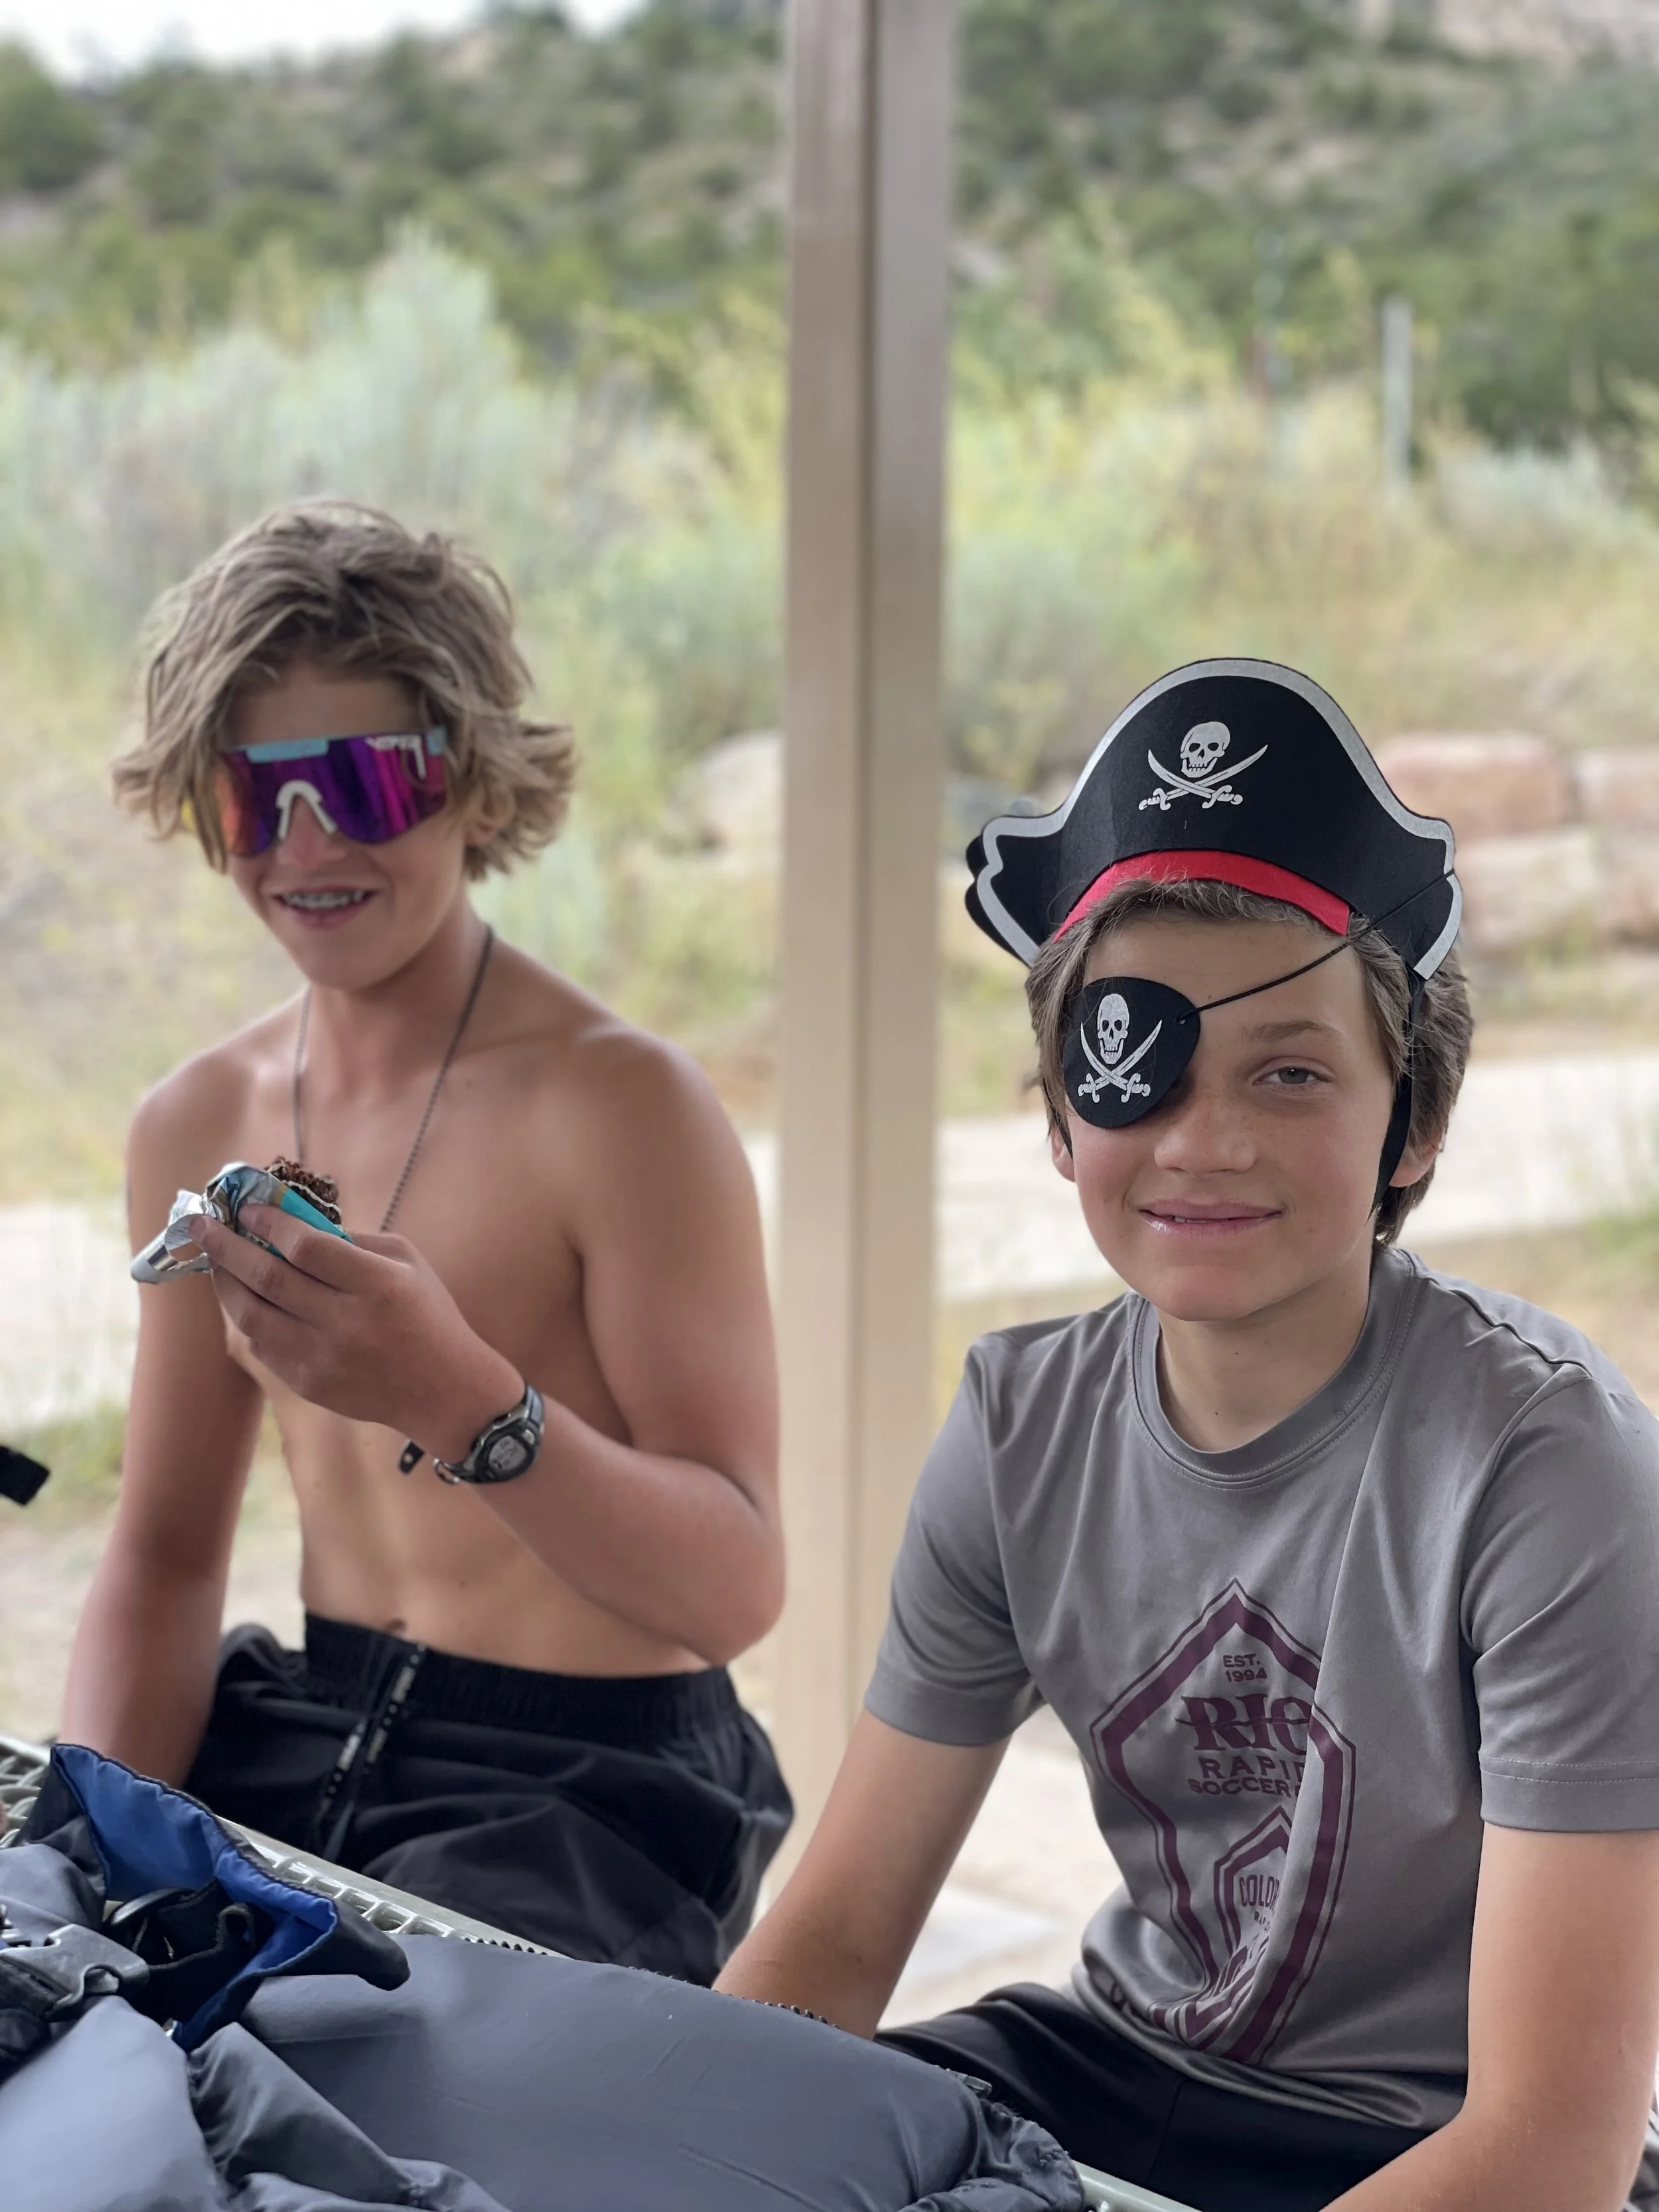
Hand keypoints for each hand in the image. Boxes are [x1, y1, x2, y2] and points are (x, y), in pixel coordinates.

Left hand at [188, 1203, 522, 1462]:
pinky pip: (261, 1346)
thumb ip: (352, 1239)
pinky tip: (246, 1298)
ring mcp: (323, 1359)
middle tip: (202, 1224)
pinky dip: (248, 1318)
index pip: (306, 1247)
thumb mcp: (407, 1261)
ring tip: (215, 1260)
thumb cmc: (426, 1314)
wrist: (443, 1390)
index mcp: (377, 1285)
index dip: (269, 1223)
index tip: (246, 1208)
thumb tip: (292, 1219)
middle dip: (228, 1247)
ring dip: (226, 1283)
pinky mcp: (309, 1386)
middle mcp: (346, 1323)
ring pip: (252, 1316)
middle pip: (268, 1279)